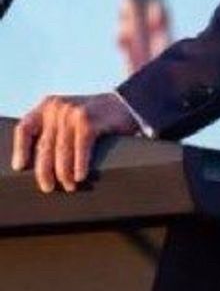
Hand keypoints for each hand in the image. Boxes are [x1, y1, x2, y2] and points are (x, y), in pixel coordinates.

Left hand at [12, 92, 140, 191]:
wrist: (128, 103)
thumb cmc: (96, 117)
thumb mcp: (69, 118)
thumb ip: (54, 131)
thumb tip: (40, 164)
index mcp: (48, 106)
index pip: (25, 128)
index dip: (20, 149)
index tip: (20, 167)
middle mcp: (57, 108)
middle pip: (44, 145)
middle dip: (45, 170)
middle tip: (48, 187)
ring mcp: (72, 113)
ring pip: (61, 150)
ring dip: (64, 172)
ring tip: (68, 187)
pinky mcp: (89, 120)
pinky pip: (80, 148)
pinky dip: (80, 165)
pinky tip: (80, 177)